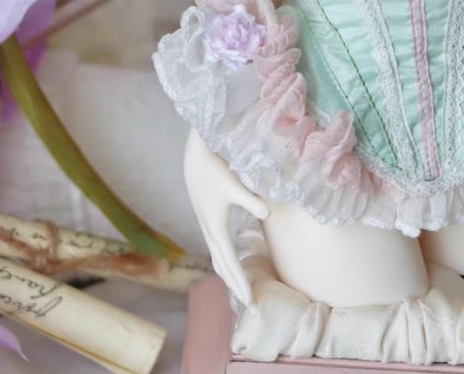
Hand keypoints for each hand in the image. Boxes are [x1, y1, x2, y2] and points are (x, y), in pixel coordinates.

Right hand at [183, 128, 268, 306]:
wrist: (196, 157)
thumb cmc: (216, 168)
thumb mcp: (234, 184)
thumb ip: (250, 200)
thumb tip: (267, 214)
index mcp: (216, 228)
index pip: (230, 263)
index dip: (241, 283)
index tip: (251, 302)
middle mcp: (209, 231)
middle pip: (222, 267)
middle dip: (236, 286)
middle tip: (250, 305)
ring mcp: (207, 227)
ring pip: (217, 260)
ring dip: (229, 276)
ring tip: (242, 291)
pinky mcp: (208, 220)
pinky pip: (217, 249)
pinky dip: (225, 263)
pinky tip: (232, 264)